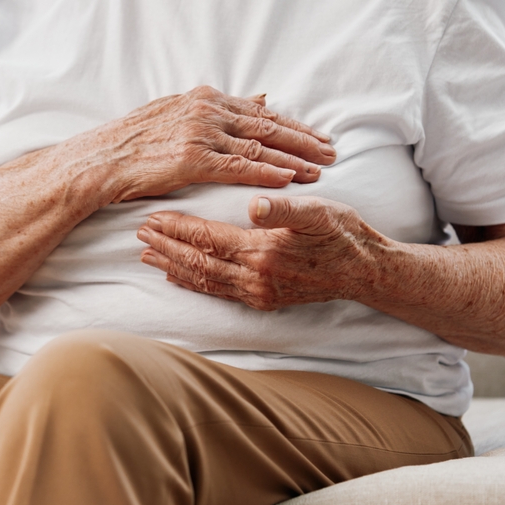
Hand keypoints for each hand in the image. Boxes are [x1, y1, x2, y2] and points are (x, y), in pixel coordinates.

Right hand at [71, 86, 335, 202]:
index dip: (293, 125)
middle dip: (304, 140)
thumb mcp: (177, 113)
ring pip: (259, 146)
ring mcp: (199, 133)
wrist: (98, 160)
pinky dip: (268, 172)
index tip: (318, 136)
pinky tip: (290, 179)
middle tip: (332, 151)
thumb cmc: (131, 143)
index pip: (260, 112)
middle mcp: (206, 111)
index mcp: (204, 98)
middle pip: (267, 126)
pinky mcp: (192, 159)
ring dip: (294, 158)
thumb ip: (220, 109)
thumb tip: (262, 98)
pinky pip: (239, 166)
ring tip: (322, 169)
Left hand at [135, 196, 386, 309]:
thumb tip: (254, 204)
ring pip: (204, 280)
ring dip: (173, 267)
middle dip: (166, 247)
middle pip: (198, 262)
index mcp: (262, 252)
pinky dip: (194, 284)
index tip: (151, 217)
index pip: (207, 238)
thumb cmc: (343, 234)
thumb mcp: (318, 212)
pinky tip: (178, 277)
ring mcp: (258, 292)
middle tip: (138, 234)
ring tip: (147, 255)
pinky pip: (219, 292)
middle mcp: (255, 278)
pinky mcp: (263, 300)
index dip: (177, 227)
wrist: (367, 272)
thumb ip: (283, 208)